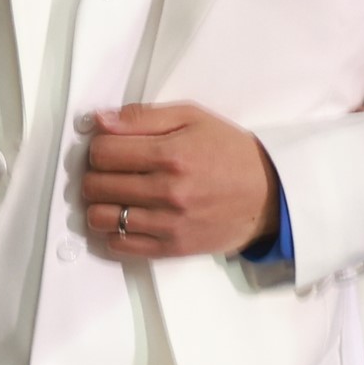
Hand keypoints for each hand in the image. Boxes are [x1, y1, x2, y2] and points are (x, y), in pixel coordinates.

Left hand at [82, 104, 279, 260]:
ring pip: (101, 217)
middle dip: (95, 174)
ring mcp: (168, 223)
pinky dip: (112, 232)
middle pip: (96, 184)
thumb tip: (99, 120)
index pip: (103, 152)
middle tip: (109, 172)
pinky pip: (120, 245)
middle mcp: (167, 190)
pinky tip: (123, 218)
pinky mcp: (172, 247)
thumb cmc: (229, 150)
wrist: (268, 194)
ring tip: (112, 196)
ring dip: (98, 205)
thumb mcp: (192, 117)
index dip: (98, 147)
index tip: (109, 148)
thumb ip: (143, 117)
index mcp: (171, 153)